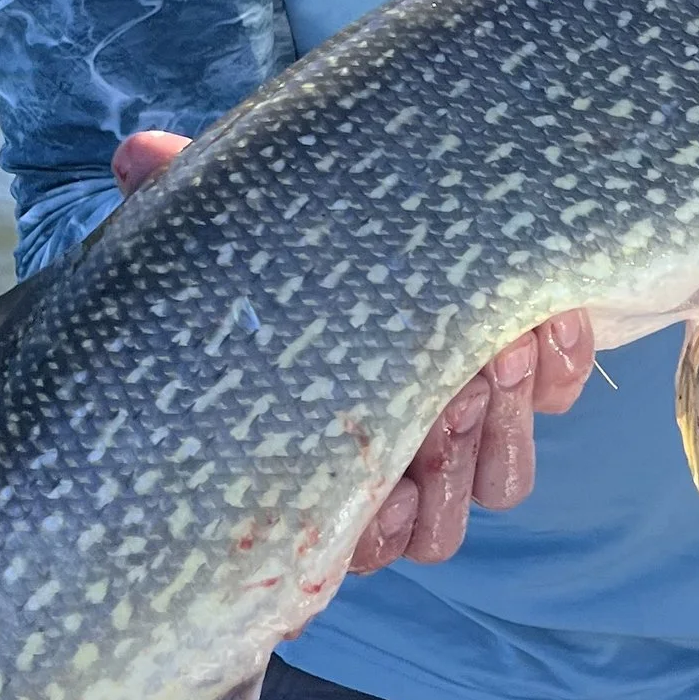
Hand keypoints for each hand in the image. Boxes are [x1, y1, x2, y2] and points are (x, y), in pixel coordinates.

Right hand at [110, 130, 595, 575]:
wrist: (408, 189)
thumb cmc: (300, 229)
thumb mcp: (241, 215)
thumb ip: (186, 192)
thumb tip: (136, 155)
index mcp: (324, 457)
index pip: (351, 544)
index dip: (374, 526)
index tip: (385, 473)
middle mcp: (400, 467)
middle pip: (437, 528)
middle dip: (450, 457)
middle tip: (458, 384)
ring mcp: (475, 432)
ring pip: (502, 484)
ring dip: (509, 424)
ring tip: (505, 345)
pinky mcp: (539, 381)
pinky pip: (562, 406)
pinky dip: (562, 368)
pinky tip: (550, 316)